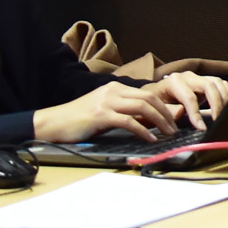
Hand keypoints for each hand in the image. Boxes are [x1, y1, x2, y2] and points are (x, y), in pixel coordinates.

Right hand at [33, 80, 181, 142]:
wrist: (52, 123)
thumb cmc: (79, 120)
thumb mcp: (105, 111)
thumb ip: (124, 112)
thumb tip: (148, 121)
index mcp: (116, 88)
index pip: (147, 93)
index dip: (163, 106)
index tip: (173, 119)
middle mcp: (113, 91)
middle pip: (149, 98)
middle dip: (166, 113)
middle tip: (175, 128)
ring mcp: (107, 102)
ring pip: (143, 107)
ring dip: (160, 121)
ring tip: (168, 133)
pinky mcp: (101, 115)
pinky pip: (128, 121)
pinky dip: (143, 130)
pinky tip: (150, 139)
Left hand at [154, 71, 227, 130]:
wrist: (155, 96)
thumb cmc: (155, 104)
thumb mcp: (155, 109)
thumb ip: (168, 111)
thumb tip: (182, 112)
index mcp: (174, 82)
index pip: (190, 97)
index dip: (196, 114)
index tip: (202, 128)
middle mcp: (188, 76)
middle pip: (209, 86)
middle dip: (216, 104)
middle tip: (218, 120)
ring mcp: (199, 77)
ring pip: (218, 83)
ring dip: (224, 99)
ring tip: (223, 115)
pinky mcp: (206, 81)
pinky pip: (221, 84)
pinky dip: (226, 94)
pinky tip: (226, 106)